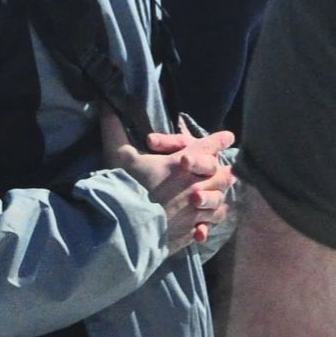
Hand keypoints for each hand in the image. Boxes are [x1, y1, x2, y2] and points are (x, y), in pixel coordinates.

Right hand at [102, 111, 236, 250]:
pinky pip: (206, 227)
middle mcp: (194, 186)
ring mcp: (194, 211)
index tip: (229, 136)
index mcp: (182, 164)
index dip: (220, 140)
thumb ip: (114, 129)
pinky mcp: (189, 232)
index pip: (208, 147)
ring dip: (217, 199)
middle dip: (223, 172)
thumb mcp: (118, 156)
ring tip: (216, 199)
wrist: (125, 228)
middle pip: (221, 176)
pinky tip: (202, 227)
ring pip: (218, 203)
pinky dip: (206, 225)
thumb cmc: (124, 186)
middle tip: (226, 171)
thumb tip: (106, 104)